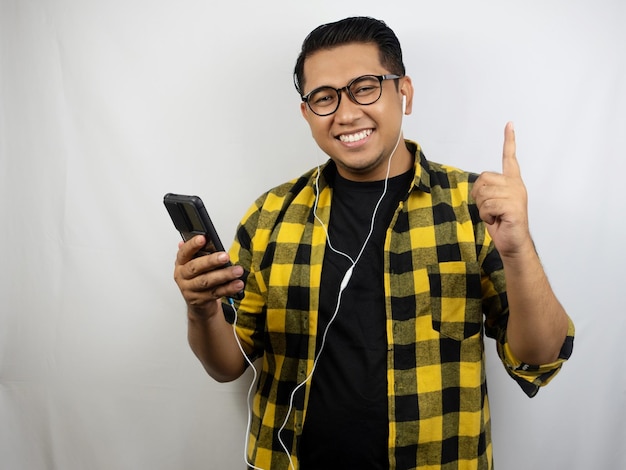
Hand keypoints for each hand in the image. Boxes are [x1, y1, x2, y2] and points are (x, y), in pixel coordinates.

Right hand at [173, 235, 244, 313]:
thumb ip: (201, 252)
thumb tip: (208, 238)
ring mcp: (189, 289)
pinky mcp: (200, 300)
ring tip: (237, 271)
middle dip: (211, 261)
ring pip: (206, 281)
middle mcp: (182, 276)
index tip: (203, 238)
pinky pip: (216, 293)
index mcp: (181, 263)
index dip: (192, 245)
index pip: (184, 252)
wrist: (198, 304)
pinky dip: (228, 288)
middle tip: (225, 256)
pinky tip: (237, 284)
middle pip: (195, 267)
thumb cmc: (198, 278)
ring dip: (224, 275)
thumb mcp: (197, 263)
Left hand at [471, 122, 531, 257]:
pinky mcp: (514, 208)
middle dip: (479, 196)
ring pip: (483, 194)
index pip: (510, 158)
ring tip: (495, 216)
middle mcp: (516, 185)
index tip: (509, 124)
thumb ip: (488, 190)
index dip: (509, 141)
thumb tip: (480, 185)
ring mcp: (516, 196)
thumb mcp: (492, 203)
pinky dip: (487, 216)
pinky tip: (498, 221)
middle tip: (490, 209)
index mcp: (512, 182)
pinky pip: (487, 206)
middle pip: (483, 179)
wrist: (513, 243)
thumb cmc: (502, 223)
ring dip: (483, 209)